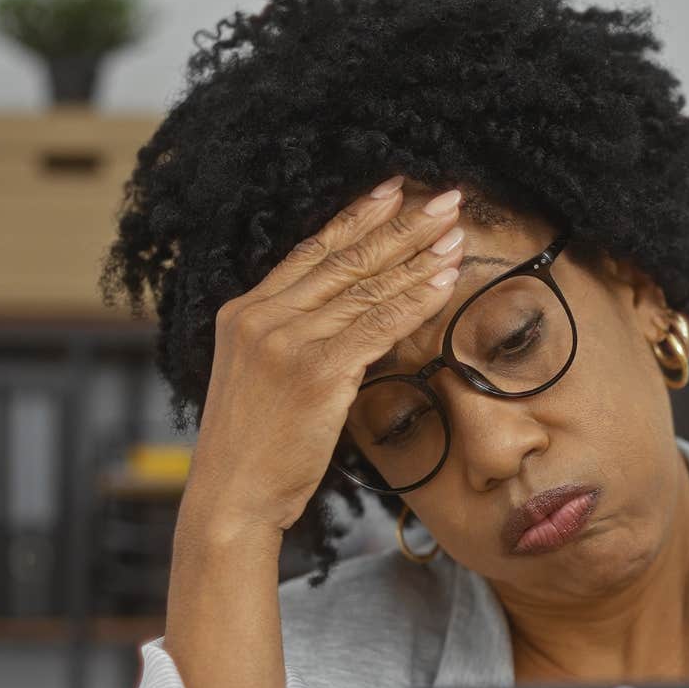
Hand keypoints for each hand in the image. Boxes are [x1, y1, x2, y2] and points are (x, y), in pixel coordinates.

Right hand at [178, 175, 467, 541]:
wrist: (232, 496)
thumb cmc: (254, 448)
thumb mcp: (261, 378)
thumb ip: (293, 339)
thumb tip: (347, 318)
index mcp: (244, 312)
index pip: (310, 251)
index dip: (356, 218)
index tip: (393, 191)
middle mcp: (262, 316)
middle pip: (344, 259)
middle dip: (401, 225)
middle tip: (445, 198)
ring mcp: (288, 341)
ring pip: (367, 288)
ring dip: (418, 258)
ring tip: (456, 235)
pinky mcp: (317, 371)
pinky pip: (379, 326)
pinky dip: (417, 300)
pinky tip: (446, 281)